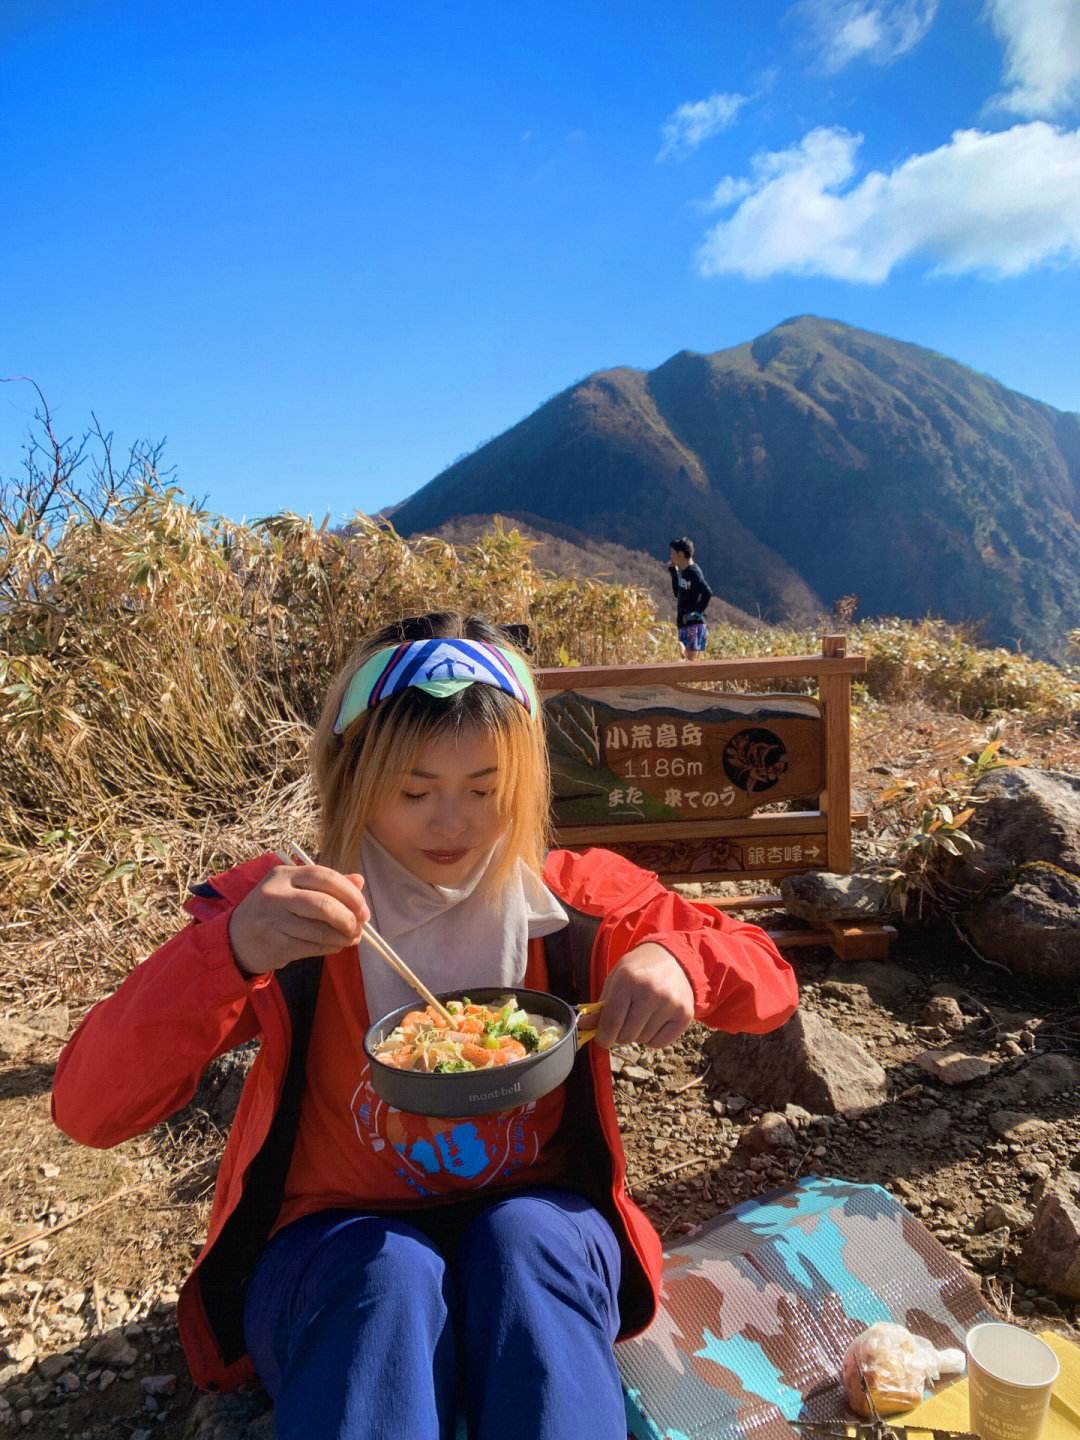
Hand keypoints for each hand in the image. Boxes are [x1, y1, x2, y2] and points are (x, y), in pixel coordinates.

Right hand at [228, 863, 370, 976]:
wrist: (236, 938)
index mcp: (284, 875)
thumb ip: (327, 885)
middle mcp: (276, 894)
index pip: (324, 876)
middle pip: (322, 904)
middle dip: (348, 918)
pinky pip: (310, 947)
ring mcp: (273, 920)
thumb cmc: (274, 911)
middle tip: (359, 926)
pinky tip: (335, 946)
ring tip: (351, 938)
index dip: (349, 893)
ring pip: (318, 929)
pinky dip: (329, 948)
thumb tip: (359, 881)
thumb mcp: (294, 890)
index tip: (363, 908)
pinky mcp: (274, 944)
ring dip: (341, 937)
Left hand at [594, 943, 693, 1049]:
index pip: (611, 1021)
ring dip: (637, 1034)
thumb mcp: (616, 979)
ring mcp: (670, 1004)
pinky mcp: (684, 1015)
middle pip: (626, 1035)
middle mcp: (650, 992)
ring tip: (641, 1015)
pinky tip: (654, 1021)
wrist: (674, 958)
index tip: (602, 1039)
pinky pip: (660, 1043)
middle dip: (620, 1035)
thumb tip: (584, 1027)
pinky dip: (653, 1038)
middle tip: (623, 1022)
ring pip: (642, 1040)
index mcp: (628, 980)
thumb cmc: (639, 969)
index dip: (603, 1036)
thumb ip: (601, 1005)